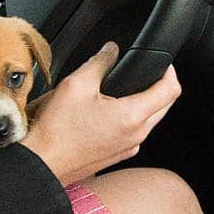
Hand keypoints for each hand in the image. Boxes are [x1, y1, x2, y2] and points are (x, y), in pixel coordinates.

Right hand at [21, 43, 180, 185]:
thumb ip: (99, 61)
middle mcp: (136, 135)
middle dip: (160, 86)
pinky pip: (135, 134)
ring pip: (150, 121)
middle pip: (165, 106)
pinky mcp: (118, 156)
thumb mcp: (76, 84)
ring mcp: (128, 148)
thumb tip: (110, 50)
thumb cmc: (56, 131)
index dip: (170, 71)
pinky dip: (131, 120)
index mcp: (131, 116)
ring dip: (146, 104)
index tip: (163, 64)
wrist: (42, 163)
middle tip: (144, 73)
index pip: (171, 91)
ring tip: (125, 90)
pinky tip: (111, 112)